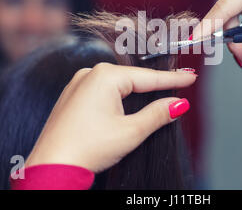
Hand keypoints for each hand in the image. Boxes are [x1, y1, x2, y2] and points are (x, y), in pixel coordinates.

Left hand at [25, 63, 196, 172]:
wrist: (51, 167)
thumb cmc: (86, 148)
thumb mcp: (131, 131)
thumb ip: (158, 114)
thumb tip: (179, 104)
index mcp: (104, 76)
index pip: (148, 78)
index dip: (172, 79)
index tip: (190, 78)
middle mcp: (90, 74)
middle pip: (133, 80)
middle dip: (155, 85)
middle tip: (179, 85)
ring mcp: (79, 84)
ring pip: (118, 85)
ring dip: (138, 92)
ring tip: (159, 94)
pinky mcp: (73, 96)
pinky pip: (103, 91)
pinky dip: (120, 97)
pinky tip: (129, 104)